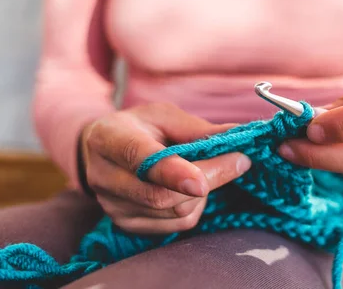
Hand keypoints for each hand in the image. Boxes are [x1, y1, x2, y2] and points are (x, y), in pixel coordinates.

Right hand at [80, 103, 251, 233]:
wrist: (104, 151)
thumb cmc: (140, 127)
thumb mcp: (164, 115)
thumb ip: (196, 128)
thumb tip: (238, 135)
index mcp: (110, 139)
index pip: (139, 159)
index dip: (171, 172)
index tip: (201, 182)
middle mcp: (103, 176)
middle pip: (160, 194)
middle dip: (208, 180)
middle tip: (239, 161)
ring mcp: (112, 206)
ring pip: (172, 213)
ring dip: (202, 194)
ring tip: (205, 172)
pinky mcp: (125, 224)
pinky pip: (174, 226)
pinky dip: (193, 208)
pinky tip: (190, 190)